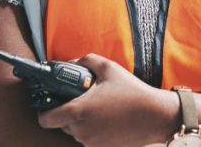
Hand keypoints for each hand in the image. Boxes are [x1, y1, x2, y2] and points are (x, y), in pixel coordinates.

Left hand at [38, 54, 171, 146]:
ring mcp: (91, 142)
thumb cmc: (132, 92)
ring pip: (75, 132)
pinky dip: (93, 129)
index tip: (51, 103)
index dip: (44, 110)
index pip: (45, 119)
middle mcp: (81, 131)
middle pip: (60, 125)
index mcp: (78, 112)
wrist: (156, 116)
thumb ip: (86, 61)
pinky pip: (89, 138)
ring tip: (98, 107)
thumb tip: (72, 63)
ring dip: (81, 121)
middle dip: (66, 112)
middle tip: (81, 99)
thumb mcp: (109, 68)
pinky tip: (107, 118)